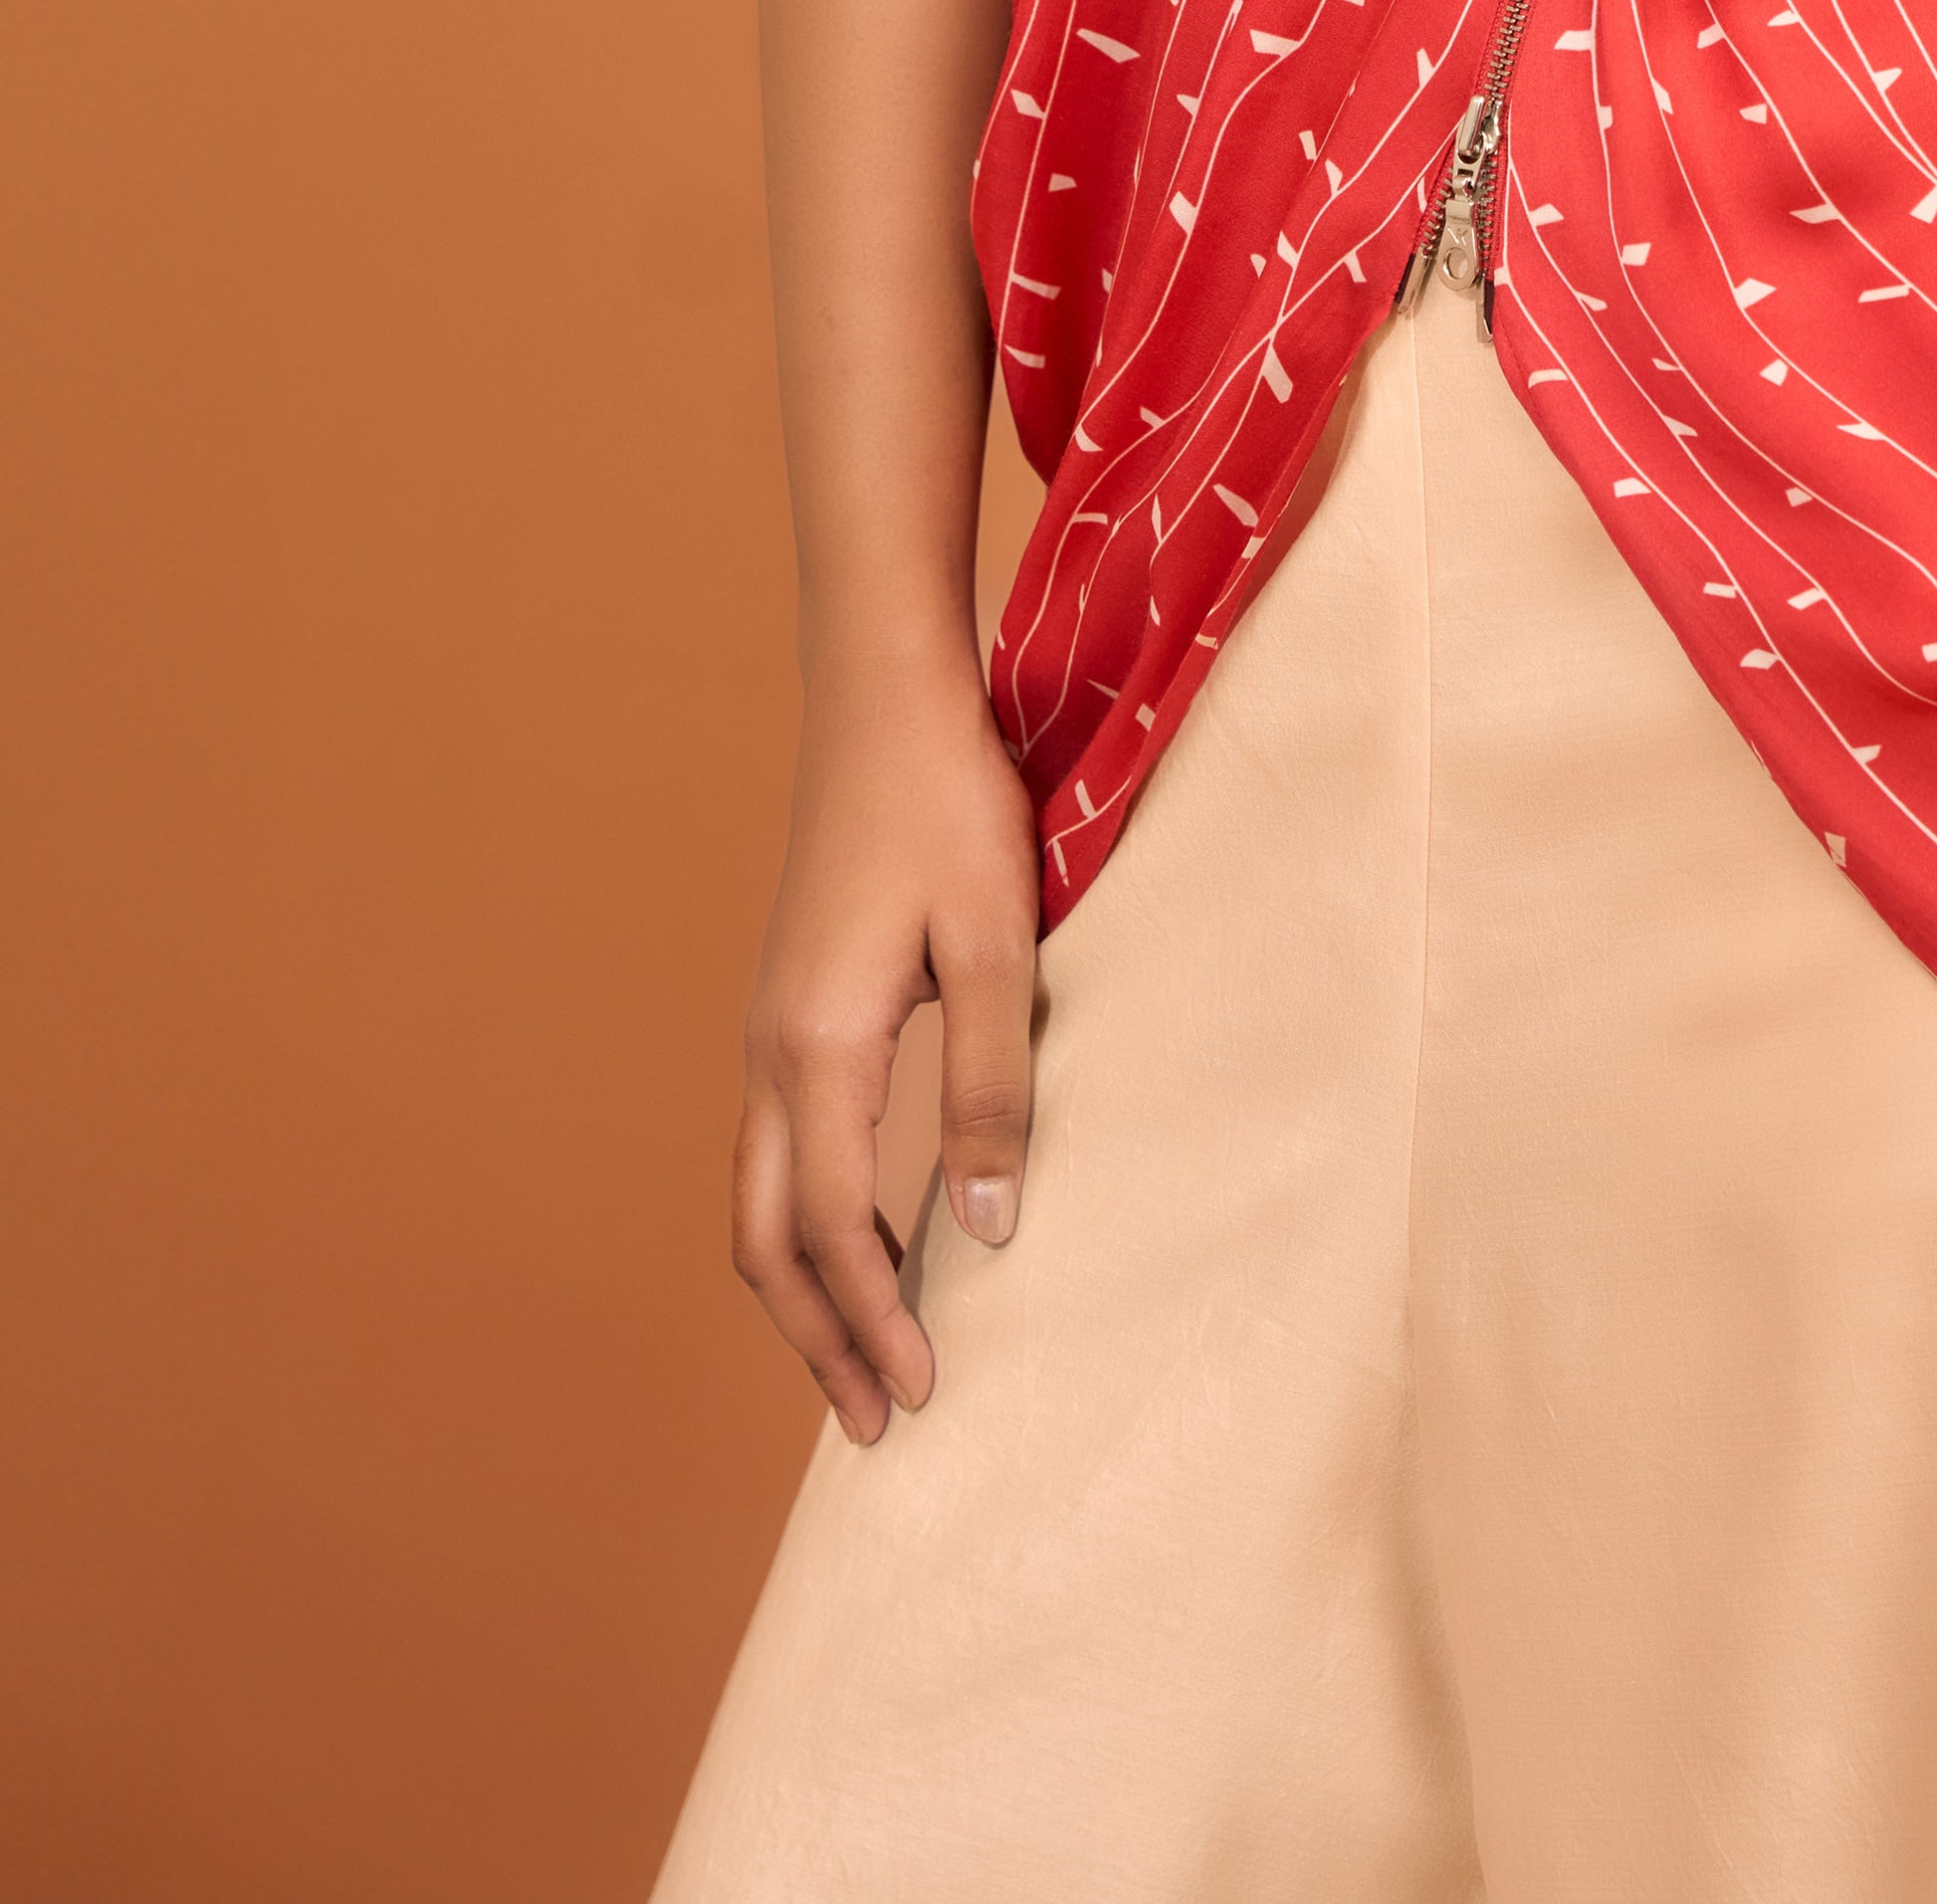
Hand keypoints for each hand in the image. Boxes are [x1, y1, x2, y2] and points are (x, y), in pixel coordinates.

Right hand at [730, 649, 1043, 1439]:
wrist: (882, 694)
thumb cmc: (949, 804)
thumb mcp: (996, 943)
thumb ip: (989, 1087)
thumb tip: (986, 1231)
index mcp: (816, 1048)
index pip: (835, 1231)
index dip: (873, 1322)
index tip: (919, 1398)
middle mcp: (769, 1051)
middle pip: (767, 1239)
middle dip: (814, 1338)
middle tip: (870, 1423)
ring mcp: (767, 1025)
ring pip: (759, 1196)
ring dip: (802, 1285)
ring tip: (854, 1355)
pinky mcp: (787, 1002)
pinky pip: (775, 1146)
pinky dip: (803, 1220)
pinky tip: (856, 1230)